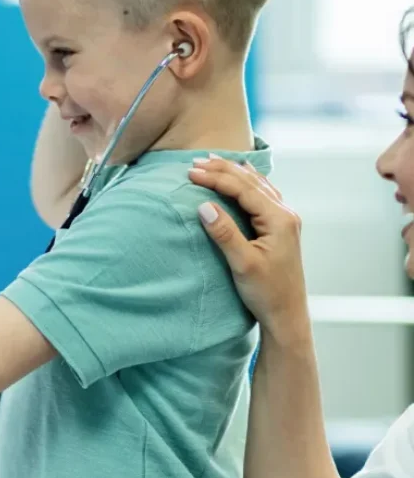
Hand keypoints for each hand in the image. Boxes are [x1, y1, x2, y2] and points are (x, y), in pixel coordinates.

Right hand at [189, 158, 309, 343]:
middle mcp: (285, 214)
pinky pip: (262, 193)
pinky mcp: (280, 227)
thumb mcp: (242, 264)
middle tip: (195, 163)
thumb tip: (204, 205)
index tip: (191, 173)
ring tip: (211, 161)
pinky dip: (246, 181)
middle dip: (222, 170)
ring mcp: (285, 219)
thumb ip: (225, 233)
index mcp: (279, 219)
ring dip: (233, 172)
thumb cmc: (266, 294)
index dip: (216, 178)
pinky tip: (241, 174)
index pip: (243, 189)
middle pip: (250, 181)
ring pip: (257, 184)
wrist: (287, 316)